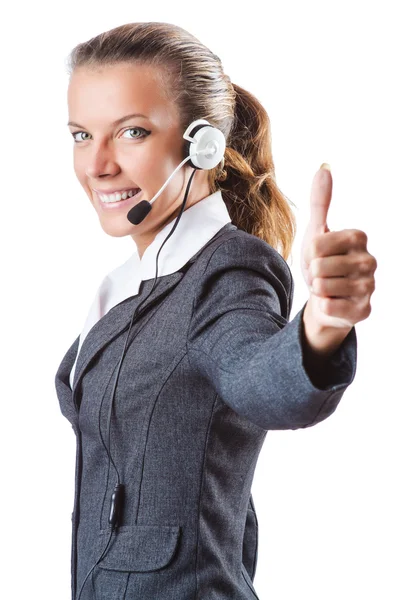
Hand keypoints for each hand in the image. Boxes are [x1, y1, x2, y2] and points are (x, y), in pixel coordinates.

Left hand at [300, 164, 376, 330]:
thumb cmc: (322, 262)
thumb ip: (321, 202)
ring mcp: (369, 287)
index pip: (317, 244)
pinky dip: (323, 306)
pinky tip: (333, 303)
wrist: (326, 298)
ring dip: (318, 290)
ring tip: (327, 288)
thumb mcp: (317, 231)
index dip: (309, 254)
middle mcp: (370, 260)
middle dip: (313, 273)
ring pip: (323, 287)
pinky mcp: (363, 311)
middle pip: (319, 266)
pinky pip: (329, 307)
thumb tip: (324, 168)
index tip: (318, 257)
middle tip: (322, 275)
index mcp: (359, 237)